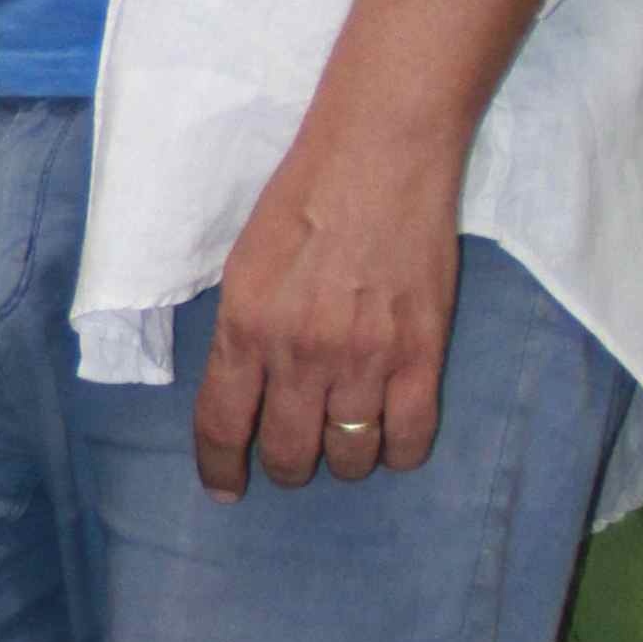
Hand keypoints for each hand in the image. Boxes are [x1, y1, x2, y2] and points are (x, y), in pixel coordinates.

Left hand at [194, 108, 462, 497]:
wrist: (381, 153)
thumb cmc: (304, 196)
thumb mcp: (245, 264)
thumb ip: (242, 332)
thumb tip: (243, 391)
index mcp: (246, 327)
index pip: (222, 426)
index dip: (220, 468)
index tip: (225, 488)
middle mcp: (302, 354)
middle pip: (290, 454)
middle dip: (287, 467)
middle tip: (293, 455)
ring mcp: (366, 359)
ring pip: (350, 457)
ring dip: (343, 460)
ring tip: (344, 439)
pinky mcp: (422, 354)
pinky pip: (410, 440)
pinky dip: (397, 454)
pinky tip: (389, 441)